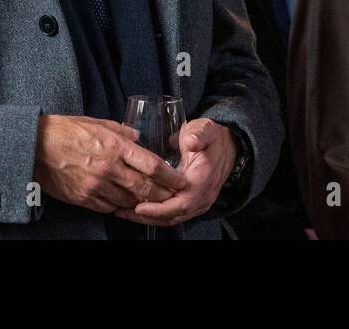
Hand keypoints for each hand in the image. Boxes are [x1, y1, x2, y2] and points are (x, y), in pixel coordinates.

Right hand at [34, 114, 185, 213]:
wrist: (37, 145)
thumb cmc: (67, 130)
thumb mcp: (99, 123)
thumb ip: (122, 132)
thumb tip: (137, 139)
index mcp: (116, 146)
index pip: (152, 165)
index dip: (170, 176)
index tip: (180, 180)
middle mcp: (110, 168)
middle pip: (145, 188)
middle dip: (162, 195)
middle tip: (172, 197)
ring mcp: (96, 186)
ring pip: (129, 201)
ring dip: (142, 203)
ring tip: (151, 202)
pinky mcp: (84, 198)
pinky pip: (109, 207)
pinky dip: (119, 206)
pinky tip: (124, 204)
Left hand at [113, 117, 235, 226]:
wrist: (227, 146)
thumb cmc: (210, 137)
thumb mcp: (204, 130)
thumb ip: (197, 135)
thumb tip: (190, 142)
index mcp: (203, 181)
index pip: (181, 204)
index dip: (160, 208)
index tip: (139, 207)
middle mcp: (201, 197)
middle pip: (173, 216)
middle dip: (147, 216)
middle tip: (121, 211)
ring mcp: (197, 203)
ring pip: (171, 218)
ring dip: (147, 218)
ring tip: (122, 212)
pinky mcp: (191, 203)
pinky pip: (172, 214)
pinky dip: (153, 215)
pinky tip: (135, 210)